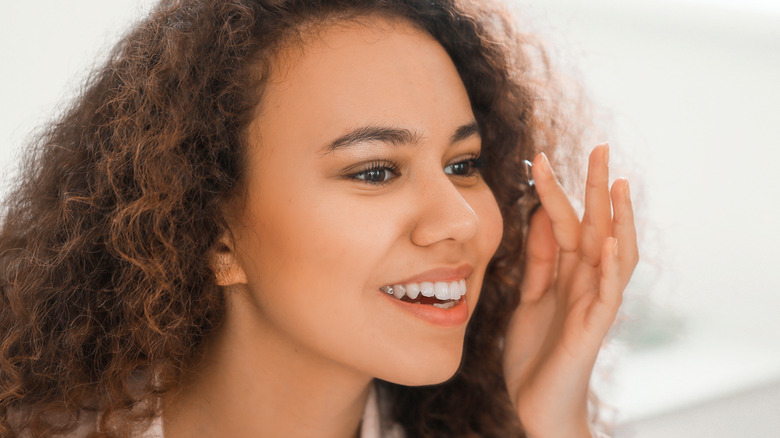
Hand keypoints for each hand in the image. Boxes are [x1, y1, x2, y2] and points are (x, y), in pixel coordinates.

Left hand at [502, 145, 637, 437]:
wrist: (535, 403)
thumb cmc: (536, 352)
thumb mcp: (530, 296)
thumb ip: (538, 259)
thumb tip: (540, 214)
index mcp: (567, 273)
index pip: (566, 222)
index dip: (554, 190)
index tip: (539, 157)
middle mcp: (586, 281)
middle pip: (596, 226)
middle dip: (598, 188)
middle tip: (600, 146)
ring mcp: (593, 303)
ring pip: (615, 253)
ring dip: (618, 218)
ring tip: (618, 183)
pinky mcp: (593, 328)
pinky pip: (607, 294)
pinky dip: (611, 267)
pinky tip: (611, 241)